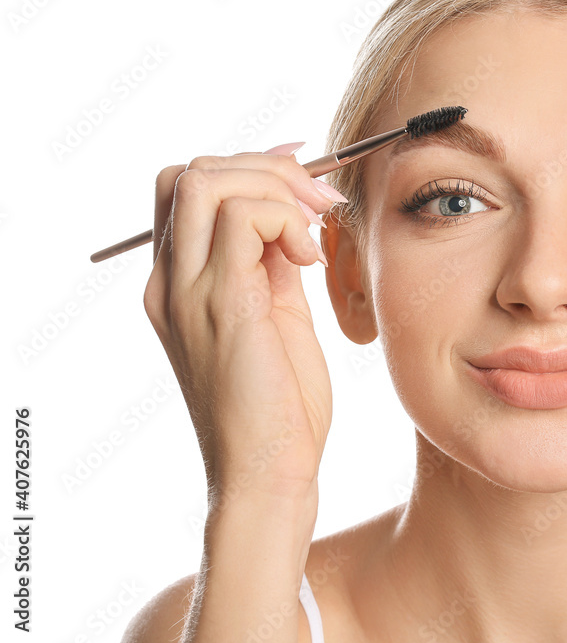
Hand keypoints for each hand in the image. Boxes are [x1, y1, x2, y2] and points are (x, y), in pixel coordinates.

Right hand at [142, 144, 337, 503]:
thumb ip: (272, 265)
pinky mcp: (220, 304)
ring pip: (208, 180)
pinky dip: (285, 219)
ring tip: (314, 229)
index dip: (251, 170)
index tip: (307, 189)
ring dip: (276, 187)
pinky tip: (309, 257)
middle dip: (267, 168)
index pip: (191, 190)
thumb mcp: (276, 319)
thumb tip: (292, 216)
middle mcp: (170, 282)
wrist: (268, 474)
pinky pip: (241, 218)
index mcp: (179, 284)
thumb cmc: (280, 406)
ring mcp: (187, 292)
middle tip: (319, 206)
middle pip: (193, 172)